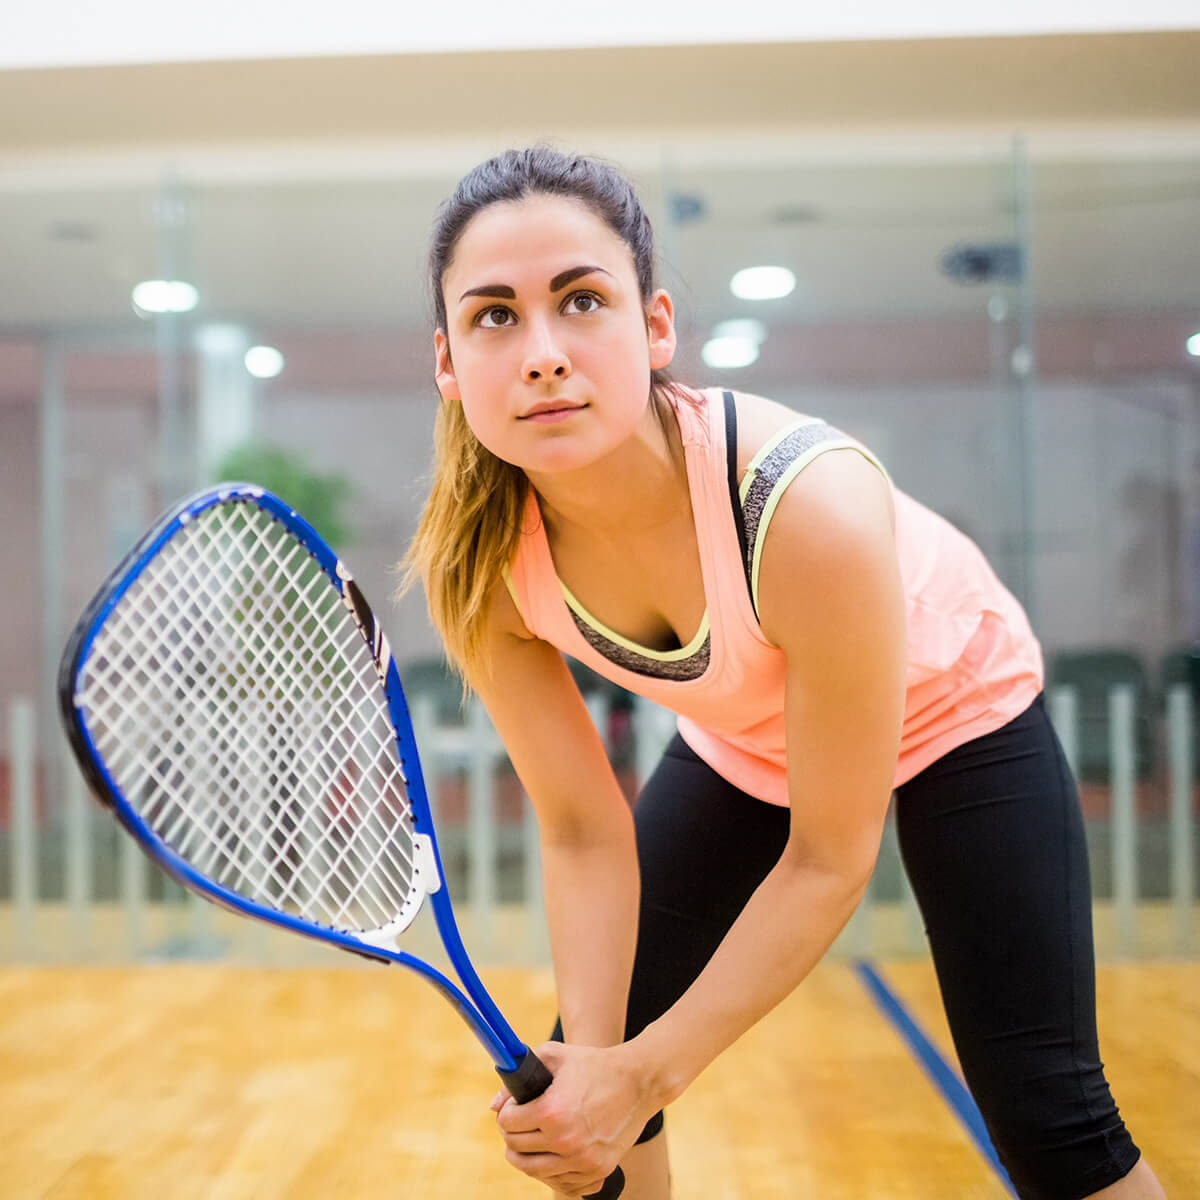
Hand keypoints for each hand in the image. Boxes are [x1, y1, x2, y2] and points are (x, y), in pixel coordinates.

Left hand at [490, 1040, 652, 1196]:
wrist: (639, 1081)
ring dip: (527, 1157)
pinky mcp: (597, 1171)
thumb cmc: (594, 1064)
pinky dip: (553, 1171)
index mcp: (551, 1112)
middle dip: (512, 1136)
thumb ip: (518, 1077)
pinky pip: (562, 1183)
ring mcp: (582, 1160)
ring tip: (531, 1141)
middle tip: (519, 1125)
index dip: (507, 1114)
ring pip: (535, 1172)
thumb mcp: (554, 1056)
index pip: (507, 1124)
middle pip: (516, 1151)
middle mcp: (565, 1140)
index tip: (513, 1109)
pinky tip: (554, 1154)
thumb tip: (494, 1106)